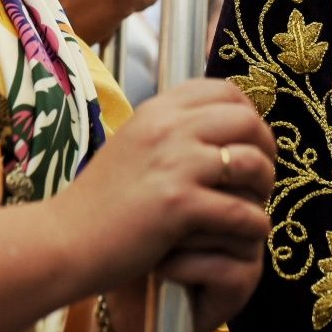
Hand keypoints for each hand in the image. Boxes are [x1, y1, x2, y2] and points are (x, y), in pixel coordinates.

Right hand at [51, 79, 274, 331]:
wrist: (64, 240)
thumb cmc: (101, 203)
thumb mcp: (133, 147)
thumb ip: (170, 133)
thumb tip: (219, 128)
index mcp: (157, 110)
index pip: (224, 90)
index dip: (249, 114)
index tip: (250, 141)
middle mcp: (167, 128)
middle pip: (247, 120)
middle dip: (266, 148)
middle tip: (261, 177)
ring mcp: (174, 164)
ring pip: (252, 163)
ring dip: (263, 187)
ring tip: (254, 204)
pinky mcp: (179, 204)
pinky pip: (242, 211)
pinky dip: (253, 224)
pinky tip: (246, 234)